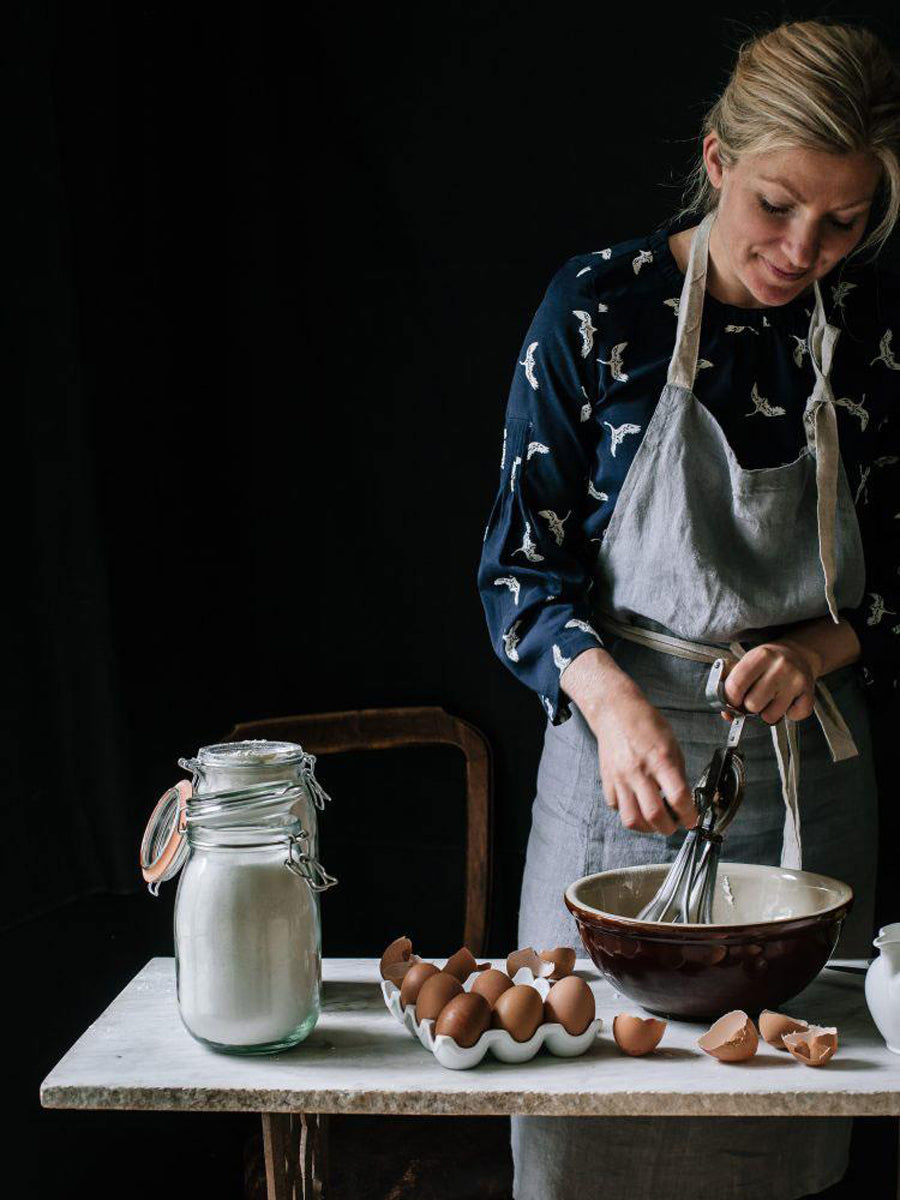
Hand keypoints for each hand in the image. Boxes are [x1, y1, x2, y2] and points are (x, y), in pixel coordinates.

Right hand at [590, 677, 697, 834]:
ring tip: (655, 821)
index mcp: (660, 759)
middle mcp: (639, 771)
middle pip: (654, 815)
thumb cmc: (646, 724)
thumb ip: (677, 773)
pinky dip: (628, 812)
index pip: (678, 797)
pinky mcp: (607, 780)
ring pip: (632, 819)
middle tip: (675, 824)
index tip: (692, 819)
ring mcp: (620, 777)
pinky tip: (636, 804)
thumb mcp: (672, 744)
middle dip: (670, 828)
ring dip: (647, 827)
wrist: (615, 711)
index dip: (689, 815)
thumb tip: (684, 799)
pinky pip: (616, 807)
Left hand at [721, 639, 817, 724]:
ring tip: (771, 699)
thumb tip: (726, 714)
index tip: (733, 700)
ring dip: (768, 713)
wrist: (799, 654)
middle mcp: (781, 666)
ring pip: (771, 716)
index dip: (730, 699)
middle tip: (755, 698)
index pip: (736, 685)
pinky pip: (792, 717)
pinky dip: (788, 714)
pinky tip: (787, 700)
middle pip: (752, 704)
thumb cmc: (767, 663)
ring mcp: (796, 680)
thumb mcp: (747, 663)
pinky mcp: (809, 694)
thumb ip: (731, 684)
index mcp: (760, 656)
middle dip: (750, 706)